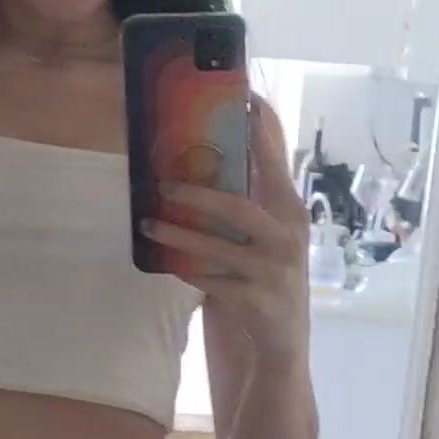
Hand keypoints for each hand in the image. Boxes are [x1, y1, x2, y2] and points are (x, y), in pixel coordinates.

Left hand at [140, 95, 310, 367]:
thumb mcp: (268, 236)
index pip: (276, 158)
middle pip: (238, 205)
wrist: (283, 344)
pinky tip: (166, 263)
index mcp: (291, 210)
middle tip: (162, 182)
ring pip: (216, 246)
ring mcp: (273, 269)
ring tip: (147, 224)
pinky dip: (186, 271)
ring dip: (177, 235)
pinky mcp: (255, 299)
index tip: (242, 94)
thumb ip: (250, 201)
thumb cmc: (268, 279)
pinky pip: (211, 281)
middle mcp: (288, 235)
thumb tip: (207, 162)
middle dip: (197, 193)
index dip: (260, 125)